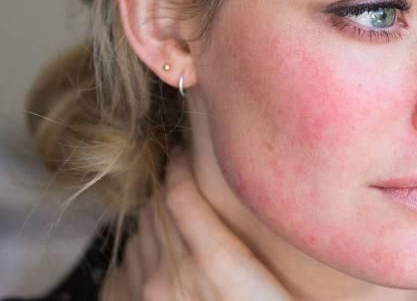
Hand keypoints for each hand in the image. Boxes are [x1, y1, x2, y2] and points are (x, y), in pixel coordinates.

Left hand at [102, 149, 293, 300]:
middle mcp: (177, 273)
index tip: (188, 150)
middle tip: (185, 171)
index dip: (182, 164)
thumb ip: (243, 242)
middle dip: (169, 182)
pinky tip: (158, 242)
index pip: (181, 193)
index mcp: (217, 262)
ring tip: (175, 204)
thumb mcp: (268, 281)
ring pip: (141, 228)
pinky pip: (129, 258)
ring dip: (154, 210)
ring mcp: (154, 291)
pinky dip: (141, 241)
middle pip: (157, 205)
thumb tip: (229, 199)